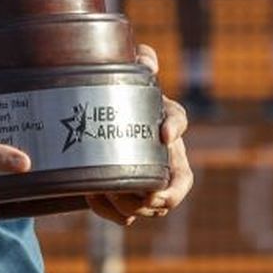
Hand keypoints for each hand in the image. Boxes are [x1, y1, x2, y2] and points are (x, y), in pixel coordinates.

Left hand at [86, 43, 192, 226]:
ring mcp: (150, 182)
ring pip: (151, 207)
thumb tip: (146, 57)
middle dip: (157, 194)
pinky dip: (111, 212)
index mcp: (164, 121)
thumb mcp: (129, 79)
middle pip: (174, 187)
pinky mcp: (130, 199)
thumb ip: (141, 61)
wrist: (96, 125)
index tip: (165, 133)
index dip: (176, 128)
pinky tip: (93, 198)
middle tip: (135, 188)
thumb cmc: (119, 99)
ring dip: (130, 205)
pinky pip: (127, 215)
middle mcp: (164, 156)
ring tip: (104, 190)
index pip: (179, 120)